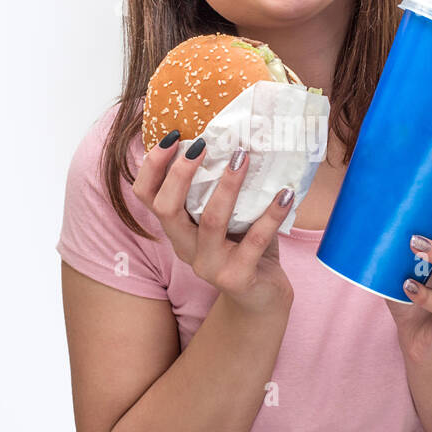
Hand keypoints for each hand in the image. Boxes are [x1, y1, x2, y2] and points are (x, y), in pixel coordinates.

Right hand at [131, 131, 294, 313]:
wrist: (262, 297)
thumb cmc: (244, 246)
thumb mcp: (226, 215)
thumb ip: (219, 186)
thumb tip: (234, 134)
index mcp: (177, 229)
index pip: (145, 196)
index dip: (152, 166)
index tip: (173, 136)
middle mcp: (185, 248)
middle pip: (166, 208)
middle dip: (180, 173)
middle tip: (202, 145)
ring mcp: (209, 266)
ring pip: (211, 220)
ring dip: (228, 185)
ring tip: (243, 157)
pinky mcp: (238, 277)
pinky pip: (255, 240)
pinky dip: (271, 214)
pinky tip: (285, 194)